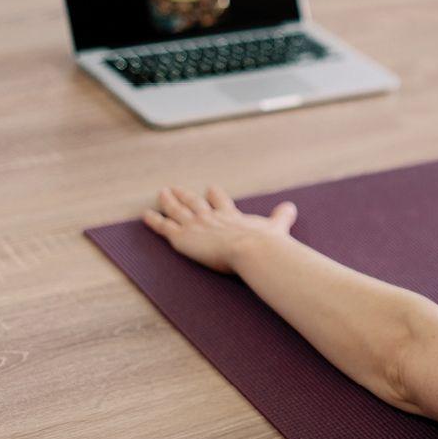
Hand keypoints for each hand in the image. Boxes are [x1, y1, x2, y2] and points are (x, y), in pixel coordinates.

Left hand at [143, 186, 297, 273]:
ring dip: (168, 201)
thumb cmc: (265, 243)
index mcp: (232, 215)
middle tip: (177, 189)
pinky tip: (146, 215)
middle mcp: (212, 217)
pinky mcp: (183, 236)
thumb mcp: (276, 226)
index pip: (220, 202)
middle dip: (186, 196)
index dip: (214, 196)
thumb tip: (292, 207)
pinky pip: (164, 226)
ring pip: (177, 210)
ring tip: (162, 193)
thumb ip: (281, 217)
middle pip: (195, 202)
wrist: (252, 249)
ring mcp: (196, 225)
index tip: (210, 189)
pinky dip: (154, 220)